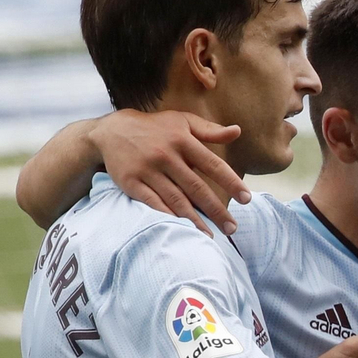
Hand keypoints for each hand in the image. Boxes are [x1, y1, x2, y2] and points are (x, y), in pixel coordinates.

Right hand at [92, 109, 248, 235]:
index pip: (213, 165)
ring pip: (176, 199)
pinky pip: (153, 203)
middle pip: (196, 187)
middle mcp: (166, 155)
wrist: (111, 131)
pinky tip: (181, 229)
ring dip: (195, 220)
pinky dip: (168, 217)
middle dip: (216, 210)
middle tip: (232, 227)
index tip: (247, 199)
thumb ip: (210, 130)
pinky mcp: (131, 182)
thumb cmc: (155, 127)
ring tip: (211, 235)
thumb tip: (237, 131)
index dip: (231, 182)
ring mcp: (147, 170)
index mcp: (182, 140)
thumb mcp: (182, 121)